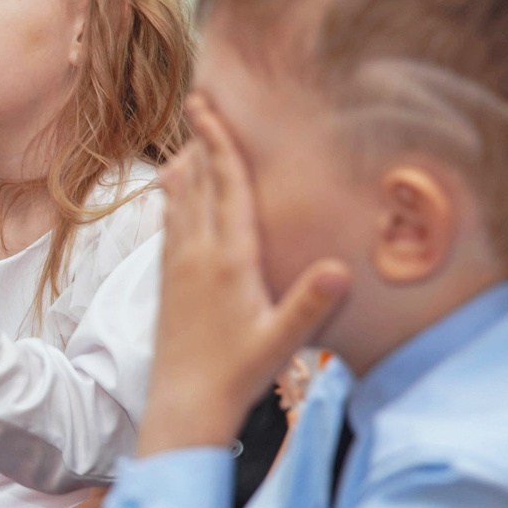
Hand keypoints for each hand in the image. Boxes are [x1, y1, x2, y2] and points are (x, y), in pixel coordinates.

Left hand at [136, 95, 349, 454]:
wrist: (183, 405)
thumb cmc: (238, 374)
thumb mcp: (281, 340)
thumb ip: (310, 304)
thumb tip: (339, 269)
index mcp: (229, 260)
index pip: (227, 188)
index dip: (222, 144)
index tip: (210, 107)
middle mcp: (198, 256)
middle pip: (200, 185)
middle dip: (201, 142)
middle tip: (197, 101)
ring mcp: (178, 270)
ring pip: (181, 205)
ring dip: (186, 169)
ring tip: (187, 140)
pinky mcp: (168, 287)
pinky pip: (171, 231)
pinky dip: (174, 204)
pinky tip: (172, 198)